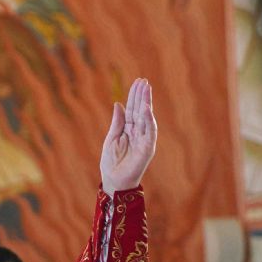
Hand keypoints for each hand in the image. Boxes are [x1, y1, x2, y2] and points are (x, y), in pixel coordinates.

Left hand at [100, 78, 156, 194]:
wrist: (113, 181)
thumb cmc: (111, 163)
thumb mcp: (111, 138)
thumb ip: (117, 122)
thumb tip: (119, 103)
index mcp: (129, 129)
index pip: (133, 109)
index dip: (134, 96)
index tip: (138, 82)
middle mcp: (138, 132)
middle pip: (141, 110)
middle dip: (142, 95)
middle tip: (143, 80)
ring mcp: (144, 139)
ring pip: (147, 117)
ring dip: (147, 103)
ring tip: (146, 88)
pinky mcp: (148, 148)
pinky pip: (150, 131)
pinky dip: (149, 119)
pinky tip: (146, 107)